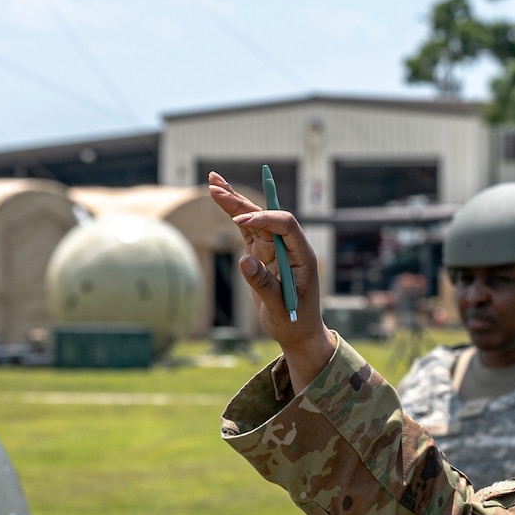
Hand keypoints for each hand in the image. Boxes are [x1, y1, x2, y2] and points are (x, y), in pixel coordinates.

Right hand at [206, 172, 335, 391]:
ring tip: (213, 182)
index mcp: (301, 255)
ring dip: (234, 202)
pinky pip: (247, 230)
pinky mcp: (262, 253)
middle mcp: (288, 246)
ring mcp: (274, 248)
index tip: (240, 224)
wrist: (298, 331)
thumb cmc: (294, 321)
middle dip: (242, 201)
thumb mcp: (280, 307)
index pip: (285, 225)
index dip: (264, 220)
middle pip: (266, 215)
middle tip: (216, 185)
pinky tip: (221, 199)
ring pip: (254, 219)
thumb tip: (244, 260)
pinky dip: (233, 216)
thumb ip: (264, 284)